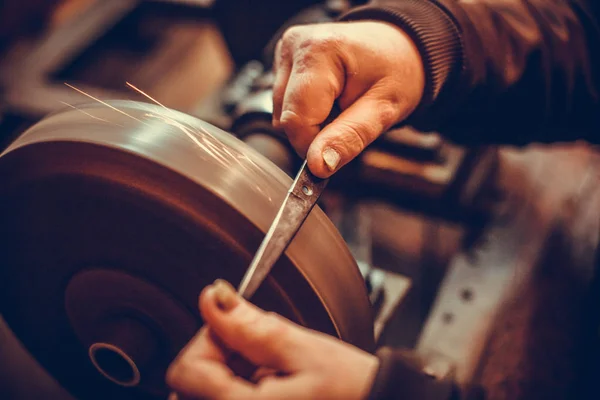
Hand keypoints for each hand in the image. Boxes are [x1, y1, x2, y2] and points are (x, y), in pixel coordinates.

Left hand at [167, 279, 378, 399]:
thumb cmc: (347, 388)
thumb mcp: (301, 349)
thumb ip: (250, 326)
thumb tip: (213, 297)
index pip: (185, 369)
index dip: (210, 340)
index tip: (243, 333)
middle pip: (189, 382)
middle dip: (219, 356)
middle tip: (261, 352)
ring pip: (203, 389)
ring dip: (228, 370)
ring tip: (270, 369)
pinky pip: (222, 397)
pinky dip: (237, 382)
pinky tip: (269, 379)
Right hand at [272, 21, 424, 177]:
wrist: (398, 50)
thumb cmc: (396, 72)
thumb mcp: (384, 110)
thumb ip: (350, 137)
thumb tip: (318, 165)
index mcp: (319, 50)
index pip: (296, 120)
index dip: (315, 144)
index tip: (341, 145)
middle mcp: (295, 45)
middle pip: (286, 118)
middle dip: (316, 132)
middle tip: (349, 116)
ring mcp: (286, 52)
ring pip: (283, 115)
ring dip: (311, 122)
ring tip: (341, 105)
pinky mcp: (283, 63)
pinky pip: (285, 106)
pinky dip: (306, 112)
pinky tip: (328, 99)